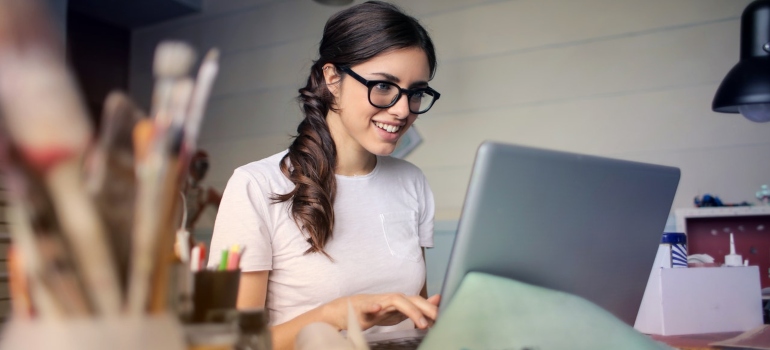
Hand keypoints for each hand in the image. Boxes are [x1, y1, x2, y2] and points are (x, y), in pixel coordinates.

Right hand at [325, 293, 440, 330]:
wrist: (350, 310)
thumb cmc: (378, 310)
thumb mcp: (401, 311)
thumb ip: (419, 307)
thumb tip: (439, 300)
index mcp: (402, 301)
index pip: (420, 302)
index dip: (432, 309)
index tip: (445, 317)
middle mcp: (392, 299)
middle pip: (412, 299)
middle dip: (426, 308)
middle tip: (439, 319)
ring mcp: (379, 302)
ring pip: (395, 301)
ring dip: (410, 310)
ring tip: (421, 323)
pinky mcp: (364, 308)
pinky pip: (368, 307)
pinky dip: (373, 307)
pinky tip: (377, 309)